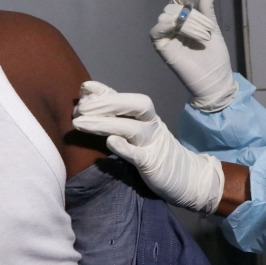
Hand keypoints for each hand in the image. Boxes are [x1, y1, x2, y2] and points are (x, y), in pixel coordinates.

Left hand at [72, 81, 224, 213]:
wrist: (187, 177)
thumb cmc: (153, 153)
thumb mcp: (136, 133)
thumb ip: (114, 120)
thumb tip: (85, 105)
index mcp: (145, 116)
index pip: (124, 98)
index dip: (104, 91)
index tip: (84, 87)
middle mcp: (150, 125)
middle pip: (133, 106)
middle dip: (105, 103)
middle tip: (79, 108)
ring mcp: (153, 143)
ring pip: (130, 128)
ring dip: (104, 124)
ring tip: (79, 124)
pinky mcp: (153, 163)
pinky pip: (139, 154)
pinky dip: (124, 147)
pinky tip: (110, 142)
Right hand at [150, 0, 237, 112]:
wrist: (215, 81)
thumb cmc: (216, 58)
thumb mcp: (213, 27)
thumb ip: (207, 7)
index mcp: (186, 21)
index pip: (180, 0)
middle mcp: (174, 27)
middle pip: (174, 8)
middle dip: (193, 15)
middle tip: (208, 30)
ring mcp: (167, 37)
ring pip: (168, 17)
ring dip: (186, 22)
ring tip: (203, 37)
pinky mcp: (162, 48)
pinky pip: (156, 31)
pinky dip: (164, 25)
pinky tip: (176, 25)